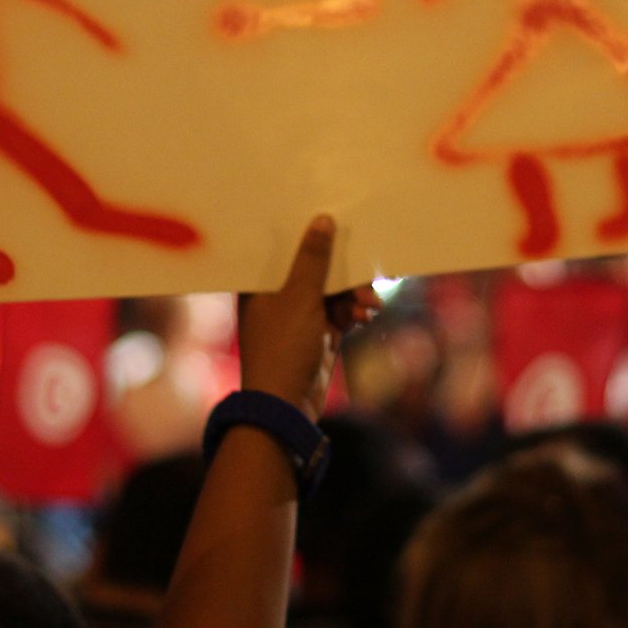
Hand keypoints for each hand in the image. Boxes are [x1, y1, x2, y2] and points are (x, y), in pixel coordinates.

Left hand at [238, 216, 379, 421]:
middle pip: (312, 270)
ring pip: (331, 292)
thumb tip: (321, 220)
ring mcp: (297, 317)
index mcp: (258, 285)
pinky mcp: (316, 335)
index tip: (333, 220)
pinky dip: (353, 311)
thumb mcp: (299, 297)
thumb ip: (312, 258)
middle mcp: (276, 298)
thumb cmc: (282, 349)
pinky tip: (366, 314)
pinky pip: (339, 312)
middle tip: (365, 273)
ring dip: (351, 295)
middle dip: (342, 272)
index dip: (306, 235)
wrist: (286, 407)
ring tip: (369, 303)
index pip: (282, 249)